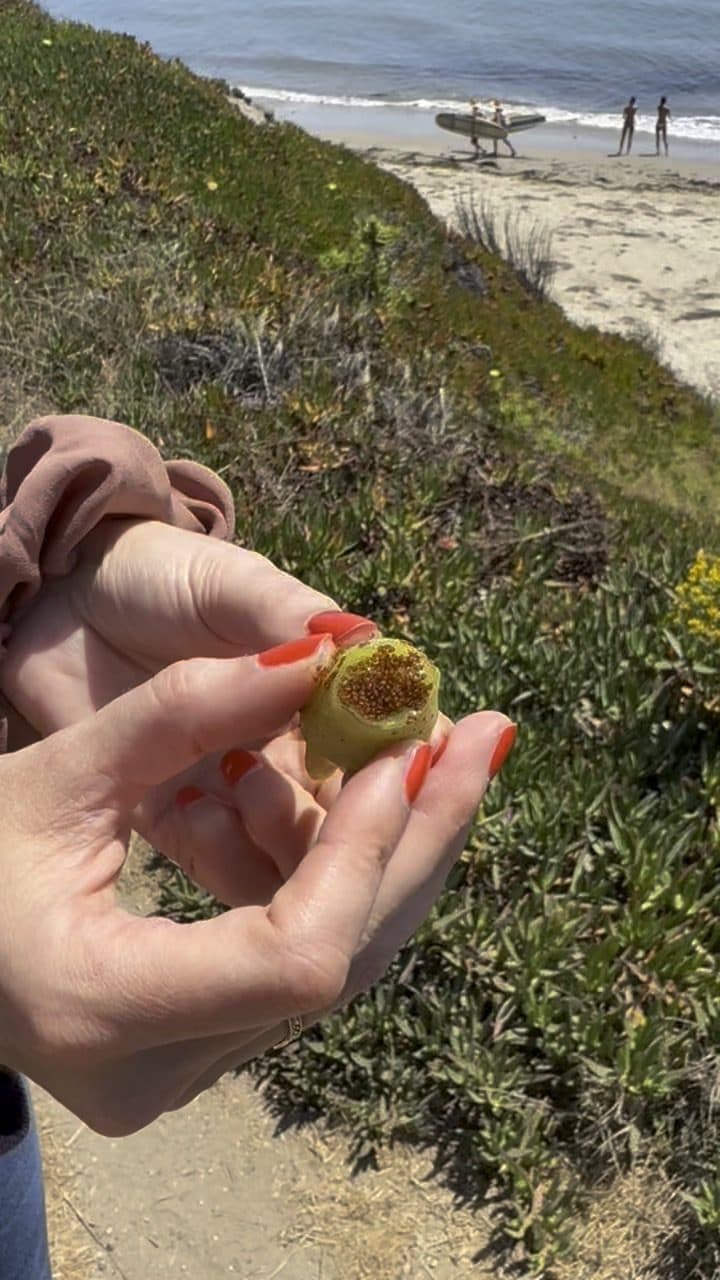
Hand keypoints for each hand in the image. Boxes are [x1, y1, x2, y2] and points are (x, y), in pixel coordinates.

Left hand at [0, 517, 375, 859]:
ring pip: (296, 855)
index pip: (393, 746)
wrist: (62, 600)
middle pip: (356, 818)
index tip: (406, 766)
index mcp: (327, 696)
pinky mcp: (182, 826)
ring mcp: (242, 796)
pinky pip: (220, 866)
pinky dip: (218, 850)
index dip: (411, 764)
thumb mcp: (227, 584)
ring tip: (234, 774)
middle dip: (354, 823)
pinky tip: (188, 806)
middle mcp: (297, 755)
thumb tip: (365, 640)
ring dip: (281, 833)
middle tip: (300, 784)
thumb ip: (285, 613)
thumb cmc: (160, 577)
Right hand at [0, 634, 512, 1133]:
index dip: (363, 851)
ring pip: (340, 962)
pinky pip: (305, 957)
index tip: (408, 752)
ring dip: (394, 850)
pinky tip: (342, 792)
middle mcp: (161, 1072)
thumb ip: (180, 713)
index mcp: (105, 1012)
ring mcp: (187, 1071)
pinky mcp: (203, 1045)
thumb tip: (317, 654)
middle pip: (346, 963)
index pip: (296, 956)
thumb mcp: (54, 777)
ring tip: (441, 749)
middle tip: (488, 737)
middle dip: (423, 839)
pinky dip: (337, 871)